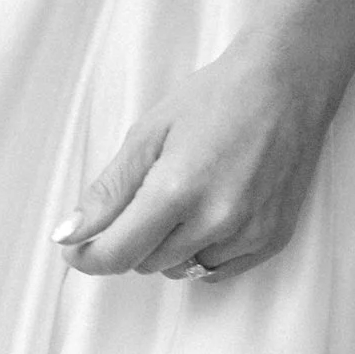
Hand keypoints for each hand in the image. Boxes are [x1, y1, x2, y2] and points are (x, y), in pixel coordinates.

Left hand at [56, 20, 354, 280]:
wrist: (287, 84)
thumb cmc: (215, 98)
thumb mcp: (150, 132)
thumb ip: (108, 190)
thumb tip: (67, 235)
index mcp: (177, 190)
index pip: (118, 254)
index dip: (88, 257)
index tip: (76, 248)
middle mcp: (215, 221)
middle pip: (146, 262)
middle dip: (132, 238)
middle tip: (146, 193)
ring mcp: (248, 234)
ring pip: (181, 269)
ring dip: (169, 246)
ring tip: (185, 196)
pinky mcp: (273, 239)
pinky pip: (218, 269)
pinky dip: (204, 250)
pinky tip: (211, 210)